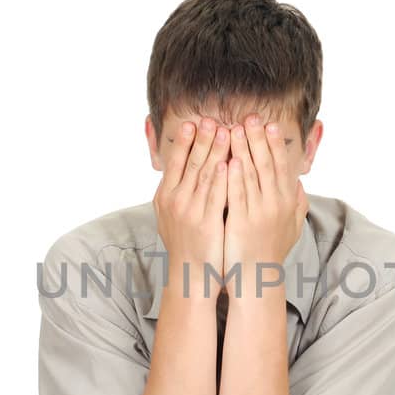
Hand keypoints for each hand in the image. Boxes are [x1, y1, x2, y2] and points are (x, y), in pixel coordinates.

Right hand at [152, 118, 229, 296]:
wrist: (190, 275)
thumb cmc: (186, 243)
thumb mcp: (172, 215)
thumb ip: (177, 191)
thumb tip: (181, 168)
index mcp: (165, 196)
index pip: (175, 162)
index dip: (184, 141)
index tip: (192, 122)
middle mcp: (174, 201)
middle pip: (189, 164)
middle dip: (201, 140)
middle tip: (210, 119)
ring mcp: (189, 212)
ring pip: (203, 175)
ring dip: (214, 151)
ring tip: (224, 131)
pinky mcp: (206, 224)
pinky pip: (215, 196)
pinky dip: (221, 178)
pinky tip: (229, 163)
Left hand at [224, 114, 307, 275]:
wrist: (257, 278)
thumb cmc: (271, 251)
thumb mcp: (292, 227)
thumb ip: (298, 204)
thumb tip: (300, 184)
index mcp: (287, 202)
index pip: (282, 166)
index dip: (276, 144)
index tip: (270, 125)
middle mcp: (277, 204)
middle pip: (268, 164)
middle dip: (259, 139)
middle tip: (251, 117)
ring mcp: (260, 213)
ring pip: (252, 175)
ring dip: (244, 150)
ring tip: (236, 129)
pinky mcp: (242, 223)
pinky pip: (238, 195)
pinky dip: (235, 176)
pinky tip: (229, 160)